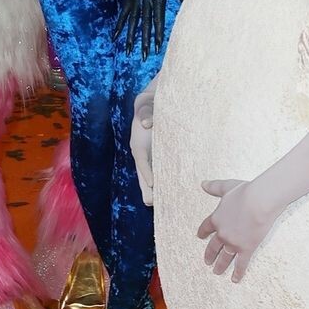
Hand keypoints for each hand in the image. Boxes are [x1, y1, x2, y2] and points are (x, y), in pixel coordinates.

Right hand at [114, 0, 188, 57]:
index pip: (158, 20)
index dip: (157, 34)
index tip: (157, 47)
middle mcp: (144, 3)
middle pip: (145, 26)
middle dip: (145, 42)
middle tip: (144, 57)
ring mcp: (134, 1)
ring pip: (132, 23)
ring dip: (131, 38)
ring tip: (129, 52)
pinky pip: (123, 15)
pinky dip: (119, 26)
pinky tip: (115, 36)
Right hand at [131, 83, 155, 205]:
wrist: (151, 105)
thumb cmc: (148, 107)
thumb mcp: (146, 108)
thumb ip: (146, 113)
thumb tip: (148, 123)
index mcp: (138, 145)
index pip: (141, 161)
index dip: (145, 173)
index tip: (151, 184)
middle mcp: (141, 154)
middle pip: (143, 173)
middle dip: (146, 188)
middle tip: (151, 203)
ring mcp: (149, 157)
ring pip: (150, 175)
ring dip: (154, 188)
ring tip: (157, 203)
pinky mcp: (157, 157)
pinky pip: (159, 170)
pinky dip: (161, 180)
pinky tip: (170, 189)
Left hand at [197, 178, 272, 282]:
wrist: (259, 201)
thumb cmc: (245, 192)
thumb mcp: (227, 187)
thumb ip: (214, 187)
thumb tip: (203, 184)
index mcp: (216, 218)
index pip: (206, 227)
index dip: (202, 232)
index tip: (200, 237)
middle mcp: (222, 233)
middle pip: (213, 246)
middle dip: (209, 255)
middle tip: (207, 262)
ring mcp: (233, 243)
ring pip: (224, 257)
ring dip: (220, 266)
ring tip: (216, 272)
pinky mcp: (246, 249)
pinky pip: (241, 264)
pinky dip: (238, 272)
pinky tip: (235, 279)